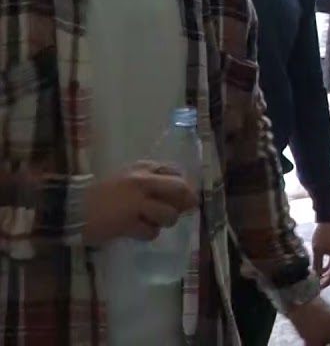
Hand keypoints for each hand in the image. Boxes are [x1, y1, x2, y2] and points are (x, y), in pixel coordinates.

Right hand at [84, 161, 198, 246]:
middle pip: (179, 189)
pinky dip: (147, 234)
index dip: (183, 185)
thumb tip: (180, 192)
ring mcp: (135, 203)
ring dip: (165, 221)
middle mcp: (141, 182)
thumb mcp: (127, 178)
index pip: (175, 172)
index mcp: (142, 168)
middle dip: (186, 202)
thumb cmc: (101, 194)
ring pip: (168, 214)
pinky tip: (137, 231)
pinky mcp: (127, 223)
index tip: (181, 195)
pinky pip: (151, 232)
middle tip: (183, 210)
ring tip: (153, 222)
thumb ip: (150, 180)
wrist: (71, 207)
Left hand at [310, 223, 329, 287]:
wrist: (329, 219)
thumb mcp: (318, 250)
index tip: (318, 288)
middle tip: (316, 285)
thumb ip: (316, 264)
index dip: (326, 282)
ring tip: (316, 278)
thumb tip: (314, 276)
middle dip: (325, 279)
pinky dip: (327, 265)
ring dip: (326, 272)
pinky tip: (319, 268)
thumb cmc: (324, 234)